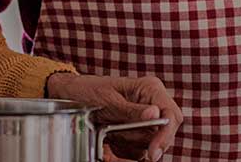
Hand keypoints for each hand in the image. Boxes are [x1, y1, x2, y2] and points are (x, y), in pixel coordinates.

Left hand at [45, 72, 181, 161]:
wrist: (69, 96)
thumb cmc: (87, 90)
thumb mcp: (107, 100)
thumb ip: (131, 110)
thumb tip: (156, 114)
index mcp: (149, 88)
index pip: (171, 115)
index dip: (166, 135)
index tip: (153, 152)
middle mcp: (152, 103)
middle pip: (165, 133)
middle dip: (144, 142)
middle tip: (121, 140)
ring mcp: (145, 119)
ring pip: (150, 143)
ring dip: (130, 144)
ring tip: (111, 133)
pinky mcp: (136, 131)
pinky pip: (138, 149)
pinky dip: (124, 149)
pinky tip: (111, 140)